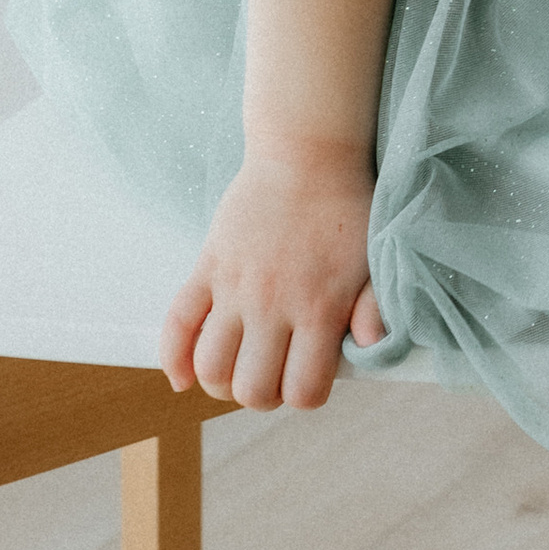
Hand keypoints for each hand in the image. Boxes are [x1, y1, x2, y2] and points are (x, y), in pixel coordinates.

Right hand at [162, 150, 385, 408]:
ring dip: (221, 380)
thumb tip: (369, 349)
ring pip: (210, 366)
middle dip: (263, 395)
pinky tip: (183, 375)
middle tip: (273, 375)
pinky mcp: (207, 267)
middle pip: (251, 390)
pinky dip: (173, 358)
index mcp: (318, 309)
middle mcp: (272, 305)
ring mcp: (234, 288)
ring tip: (237, 367)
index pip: (302, 392)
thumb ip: (374, 309)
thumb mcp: (375, 261)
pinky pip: (177, 324)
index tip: (309, 378)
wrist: (307, 153)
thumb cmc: (348, 208)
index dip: (305, 396)